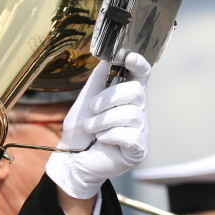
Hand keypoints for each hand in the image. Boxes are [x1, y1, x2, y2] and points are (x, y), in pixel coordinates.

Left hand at [46, 51, 150, 198]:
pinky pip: (130, 135)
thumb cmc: (80, 132)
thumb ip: (97, 81)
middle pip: (136, 92)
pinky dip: (109, 136)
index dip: (138, 63)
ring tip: (91, 128)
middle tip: (92, 109)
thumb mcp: (84, 101)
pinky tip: (102, 140)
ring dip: (103, 121)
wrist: (72, 158)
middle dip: (108, 98)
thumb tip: (107, 58)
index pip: (141, 75)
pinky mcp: (138, 149)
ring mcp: (140, 130)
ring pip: (130, 114)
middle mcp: (137, 111)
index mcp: (126, 97)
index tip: (126, 56)